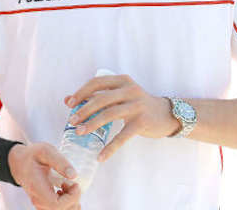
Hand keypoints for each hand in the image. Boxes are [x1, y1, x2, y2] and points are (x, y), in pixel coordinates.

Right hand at [8, 143, 81, 209]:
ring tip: (68, 187)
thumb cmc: (31, 156)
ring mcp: (41, 205)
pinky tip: (65, 193)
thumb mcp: (44, 151)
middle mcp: (38, 201)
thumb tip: (74, 175)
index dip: (71, 198)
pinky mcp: (44, 206)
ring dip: (72, 202)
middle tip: (72, 183)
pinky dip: (68, 204)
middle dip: (74, 199)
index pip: (56, 205)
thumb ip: (59, 161)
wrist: (19, 163)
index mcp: (37, 188)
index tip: (74, 184)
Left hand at [65, 74, 179, 161]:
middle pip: (101, 99)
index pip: (97, 82)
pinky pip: (123, 136)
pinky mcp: (142, 122)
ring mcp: (137, 106)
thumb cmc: (138, 104)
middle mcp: (130, 90)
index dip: (81, 92)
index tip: (69, 104)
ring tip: (80, 132)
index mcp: (122, 81)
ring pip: (109, 114)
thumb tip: (68, 100)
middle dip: (84, 110)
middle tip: (72, 121)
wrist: (168, 115)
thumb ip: (98, 96)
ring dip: (92, 124)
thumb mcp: (120, 95)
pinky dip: (110, 147)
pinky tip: (101, 156)